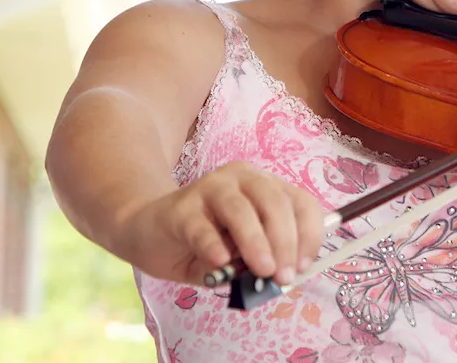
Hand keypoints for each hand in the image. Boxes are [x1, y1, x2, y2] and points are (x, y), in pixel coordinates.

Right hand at [114, 161, 327, 285]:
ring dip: (256, 242)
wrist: (147, 230)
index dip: (308, 234)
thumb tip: (279, 276)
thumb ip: (259, 261)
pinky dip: (214, 245)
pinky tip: (220, 262)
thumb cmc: (204, 242)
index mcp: (265, 187)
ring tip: (263, 270)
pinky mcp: (181, 208)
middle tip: (283, 276)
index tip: (305, 266)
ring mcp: (210, 189)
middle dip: (285, 242)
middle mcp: (242, 179)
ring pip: (241, 210)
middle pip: (274, 203)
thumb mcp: (240, 255)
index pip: (300, 202)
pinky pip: (201, 226)